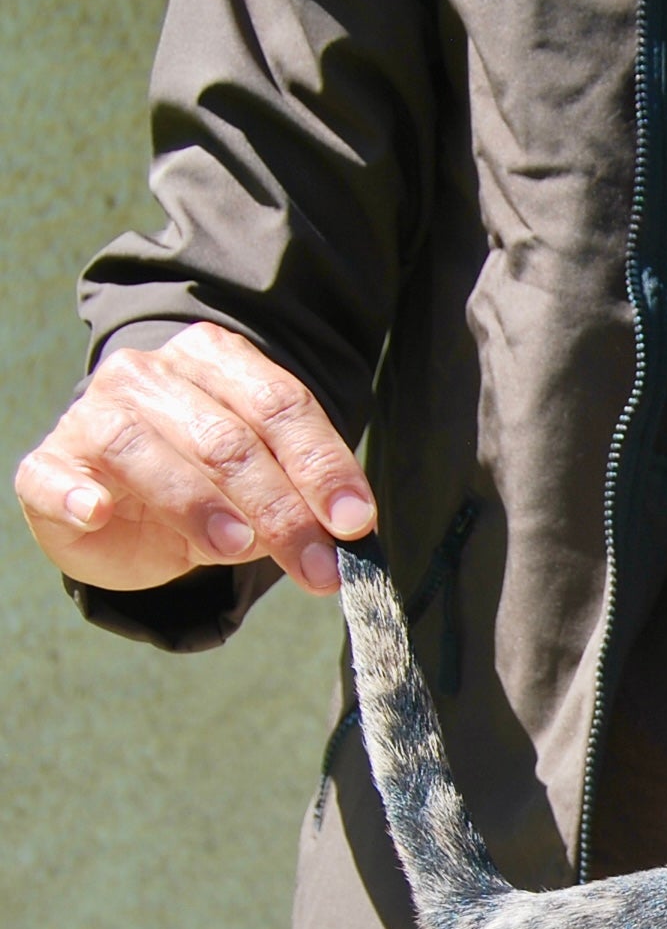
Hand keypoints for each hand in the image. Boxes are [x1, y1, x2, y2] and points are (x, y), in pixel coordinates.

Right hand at [15, 322, 374, 596]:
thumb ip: (305, 500)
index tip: (354, 523)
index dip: (322, 466)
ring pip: (146, 451)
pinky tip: (97, 513)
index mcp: (218, 362)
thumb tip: (347, 533)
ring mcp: (94, 415)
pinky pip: (55, 475)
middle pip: (227, 439)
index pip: (280, 406)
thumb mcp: (268, 488)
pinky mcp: (49, 464)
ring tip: (236, 547)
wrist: (127, 505)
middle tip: (317, 566)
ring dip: (198, 505)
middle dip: (281, 510)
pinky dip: (75, 495)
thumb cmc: (211, 485)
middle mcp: (151, 375)